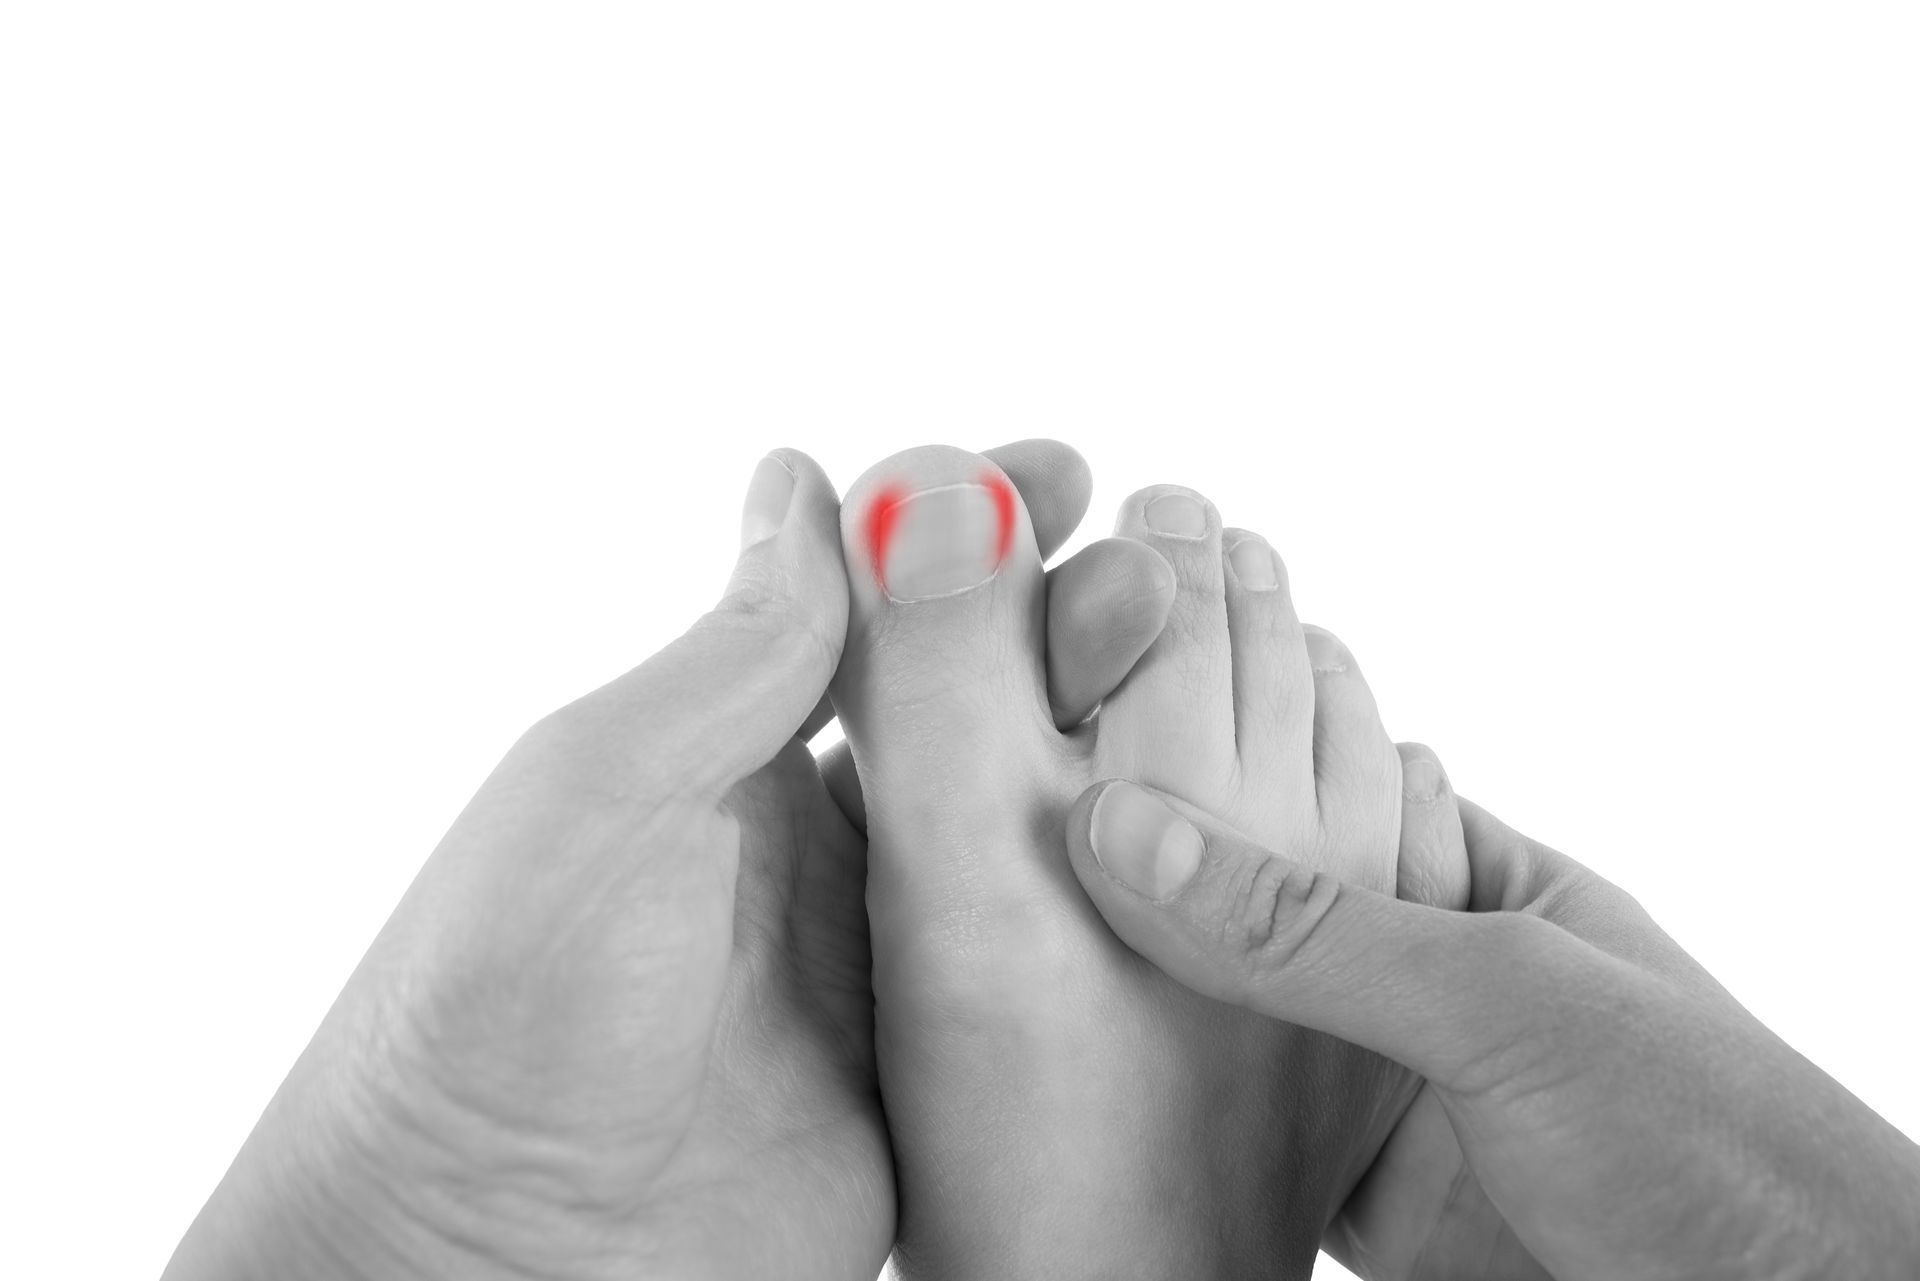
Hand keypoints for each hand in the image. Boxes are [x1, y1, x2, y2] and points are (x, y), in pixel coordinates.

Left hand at [166, 440, 1174, 1280]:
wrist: (485, 1263)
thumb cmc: (496, 1012)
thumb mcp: (608, 793)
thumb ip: (737, 653)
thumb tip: (806, 480)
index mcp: (728, 759)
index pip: (872, 610)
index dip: (968, 530)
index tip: (1061, 475)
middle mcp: (818, 847)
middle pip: (974, 702)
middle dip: (1070, 623)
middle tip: (1156, 575)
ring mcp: (885, 961)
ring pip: (1029, 825)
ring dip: (1114, 745)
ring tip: (1202, 671)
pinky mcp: (935, 1074)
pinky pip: (1047, 973)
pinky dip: (1123, 904)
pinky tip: (1196, 843)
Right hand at [1062, 779, 1919, 1280]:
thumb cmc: (1715, 1142)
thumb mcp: (1506, 1002)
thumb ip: (1315, 930)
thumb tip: (1130, 833)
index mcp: (1481, 888)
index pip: (1315, 793)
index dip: (1206, 759)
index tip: (1071, 724)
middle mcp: (1425, 984)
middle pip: (1260, 920)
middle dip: (1153, 890)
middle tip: (1011, 832)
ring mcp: (1393, 1100)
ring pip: (1238, 1039)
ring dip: (1151, 1013)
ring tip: (1012, 950)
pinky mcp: (1366, 1212)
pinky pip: (1249, 1153)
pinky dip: (1175, 1134)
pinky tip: (1087, 1097)